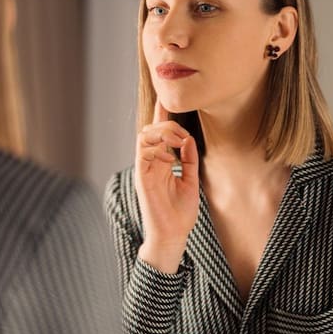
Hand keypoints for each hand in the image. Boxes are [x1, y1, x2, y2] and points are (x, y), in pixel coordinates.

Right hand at [134, 101, 199, 272]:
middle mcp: (150, 163)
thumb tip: (187, 139)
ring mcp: (144, 169)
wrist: (172, 236)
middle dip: (166, 122)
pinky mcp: (141, 178)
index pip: (159, 133)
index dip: (162, 114)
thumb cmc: (180, 213)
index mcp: (160, 162)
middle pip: (150, 129)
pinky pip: (143, 152)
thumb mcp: (191, 181)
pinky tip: (170, 154)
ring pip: (144, 136)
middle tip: (183, 132)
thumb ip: (189, 159)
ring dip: (162, 132)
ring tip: (178, 140)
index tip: (167, 96)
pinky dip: (157, 147)